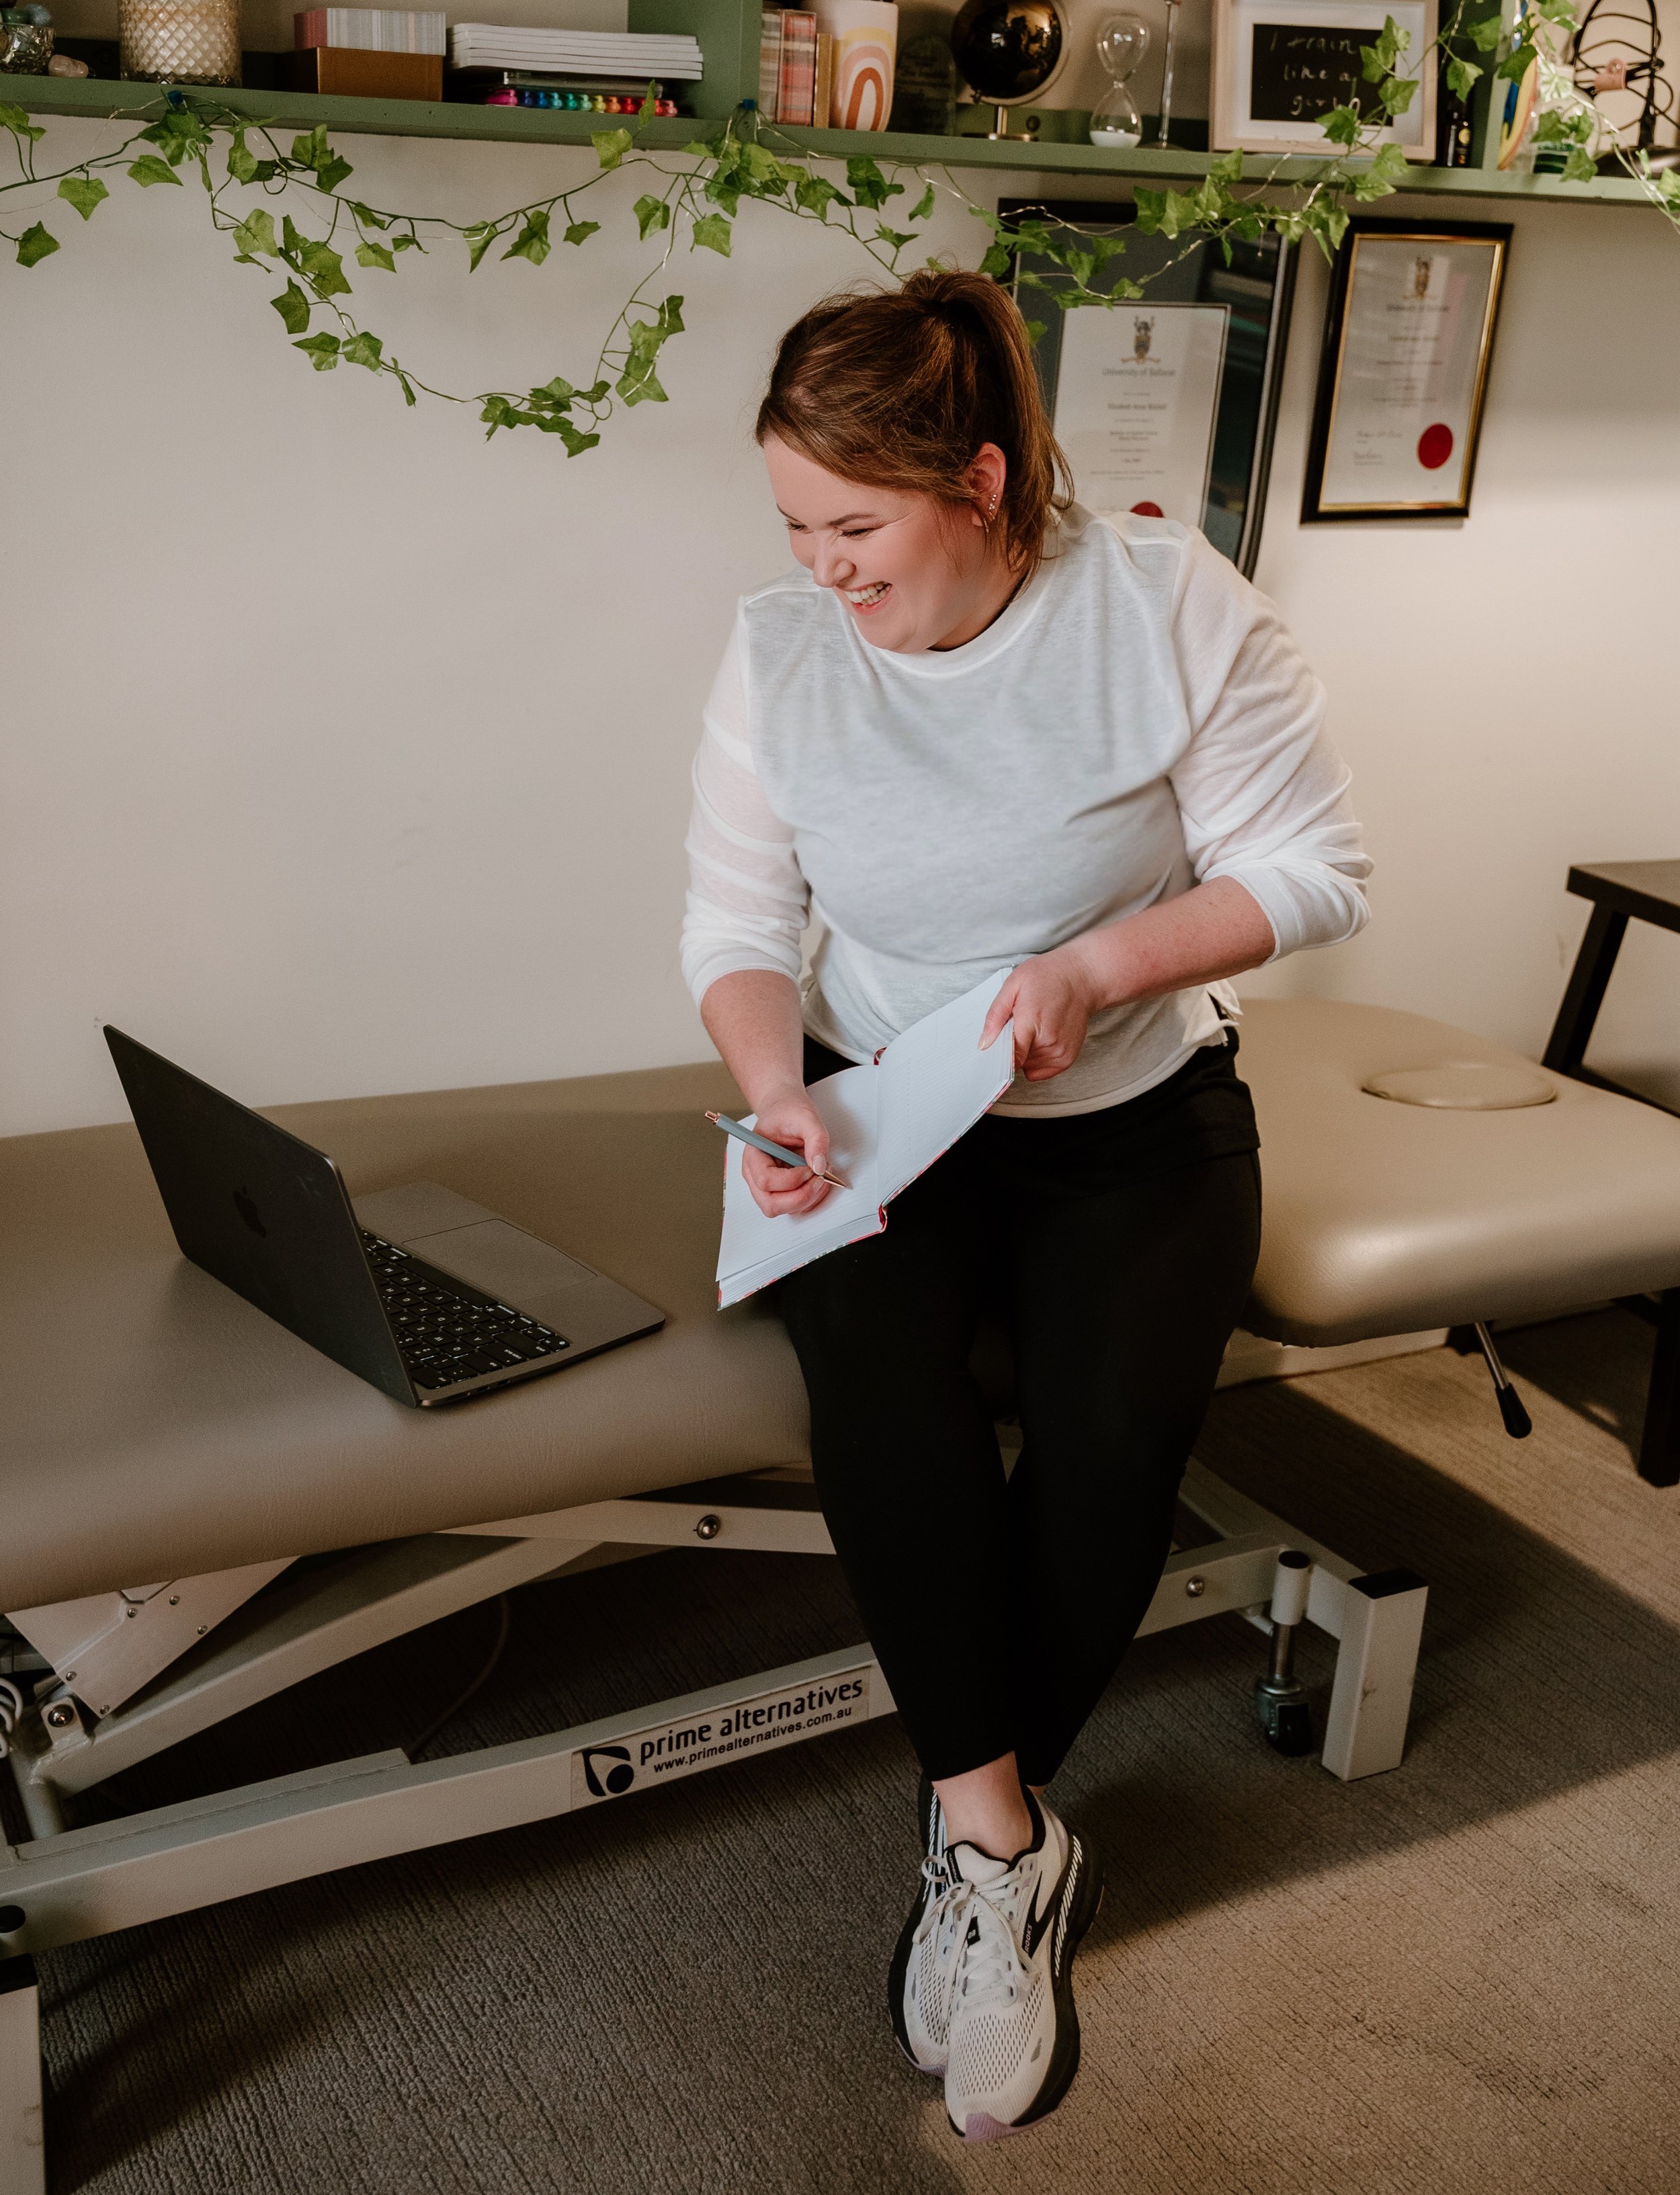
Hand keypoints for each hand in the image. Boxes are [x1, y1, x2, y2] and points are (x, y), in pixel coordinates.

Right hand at [740, 1083, 834, 1218]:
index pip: (765, 1180)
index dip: (791, 1180)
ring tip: (820, 1175)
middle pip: (770, 1204)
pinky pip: (793, 1206)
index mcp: (753, 1155)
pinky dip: (810, 1198)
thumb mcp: (806, 1117)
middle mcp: (755, 1174)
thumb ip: (816, 1140)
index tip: (809, 1168)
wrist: (785, 1110)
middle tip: (819, 1179)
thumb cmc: (788, 1112)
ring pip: (783, 1210)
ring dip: (807, 1198)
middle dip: (800, 1197)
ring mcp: (767, 1185)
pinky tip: (818, 1179)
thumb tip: (819, 1166)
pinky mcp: (780, 1190)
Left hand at [980, 948, 1100, 1081]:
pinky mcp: (1067, 1058)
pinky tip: (1040, 1039)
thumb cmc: (1047, 977)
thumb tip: (984, 1044)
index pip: (1011, 1057)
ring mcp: (1060, 1052)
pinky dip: (1037, 1060)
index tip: (992, 1052)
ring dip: (1026, 1053)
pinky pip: (1042, 1072)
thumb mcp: (1013, 985)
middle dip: (1011, 1048)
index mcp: (1032, 1022)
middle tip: (1019, 1025)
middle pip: (1017, 1062)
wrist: (1082, 978)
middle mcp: (1049, 1042)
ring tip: (1034, 1029)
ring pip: (1028, 1068)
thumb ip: (995, 1016)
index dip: (998, 1057)